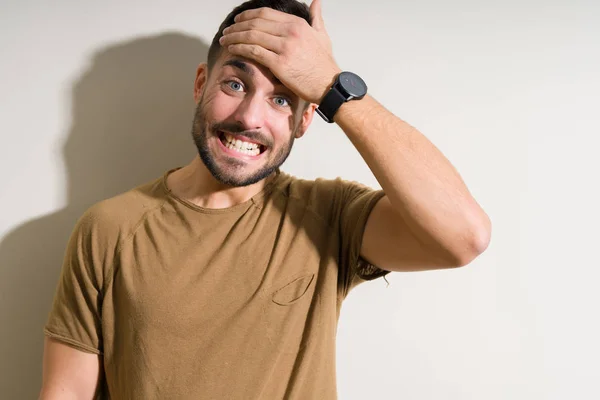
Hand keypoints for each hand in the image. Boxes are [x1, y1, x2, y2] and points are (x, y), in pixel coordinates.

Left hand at [219, 0, 340, 103]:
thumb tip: (317, 2)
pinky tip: (232, 49)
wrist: (330, 85)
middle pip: (255, 23)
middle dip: (237, 25)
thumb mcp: (322, 36)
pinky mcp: (279, 63)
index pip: (266, 13)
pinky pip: (253, 51)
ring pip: (251, 36)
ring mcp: (284, 47)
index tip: (239, 20)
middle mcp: (290, 32)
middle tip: (227, 30)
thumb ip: (316, 18)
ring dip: (234, 36)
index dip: (249, 15)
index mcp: (298, 24)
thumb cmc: (325, 64)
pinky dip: (239, 48)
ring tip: (225, 39)